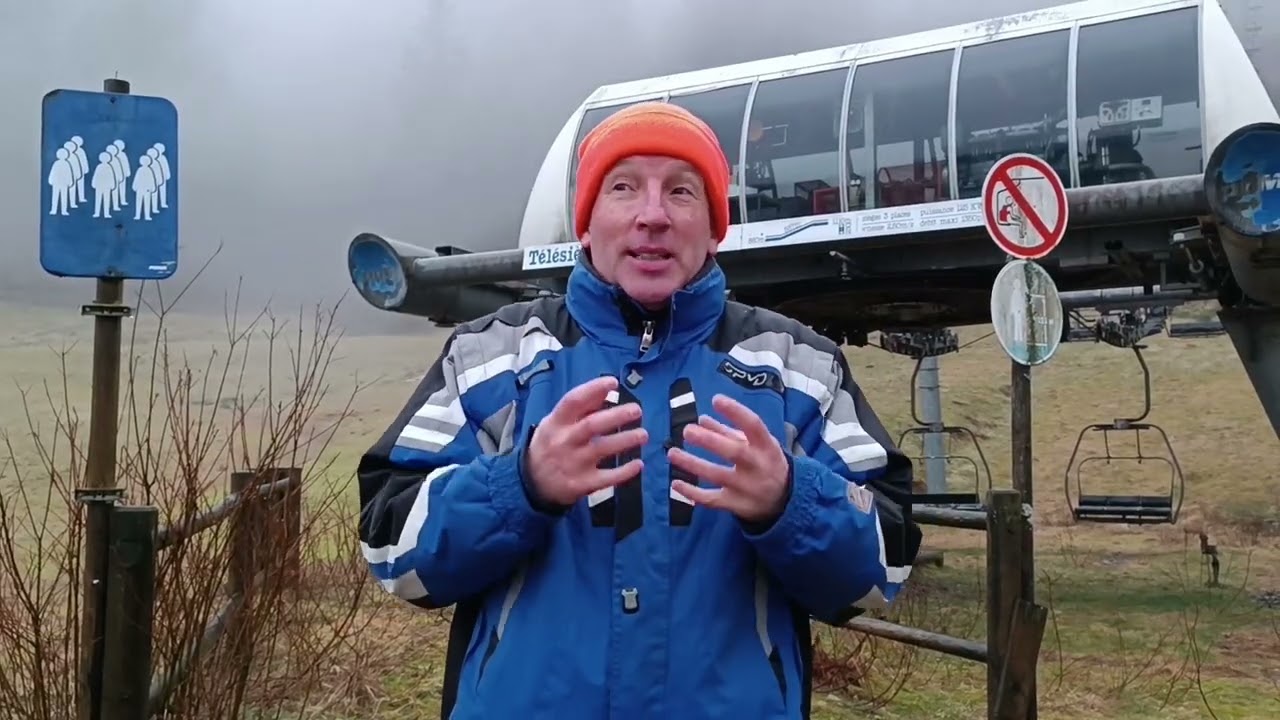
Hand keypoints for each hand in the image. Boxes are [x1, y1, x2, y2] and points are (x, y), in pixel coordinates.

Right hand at [526, 375, 646, 507]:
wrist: (532, 483)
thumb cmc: (550, 445)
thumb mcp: (557, 423)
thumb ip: (581, 408)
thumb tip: (606, 390)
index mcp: (556, 422)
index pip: (573, 401)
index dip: (593, 389)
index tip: (613, 382)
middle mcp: (564, 441)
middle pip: (592, 425)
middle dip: (616, 416)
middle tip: (637, 410)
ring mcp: (573, 464)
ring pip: (602, 449)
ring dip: (625, 440)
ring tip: (643, 434)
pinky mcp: (581, 484)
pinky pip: (606, 478)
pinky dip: (624, 472)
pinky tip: (638, 464)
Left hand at [667, 394, 789, 524]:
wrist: (784, 499)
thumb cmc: (765, 462)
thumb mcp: (755, 444)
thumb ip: (729, 431)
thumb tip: (701, 418)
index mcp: (766, 446)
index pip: (753, 425)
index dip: (735, 412)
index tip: (716, 399)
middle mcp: (758, 466)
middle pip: (734, 452)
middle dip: (709, 440)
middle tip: (686, 431)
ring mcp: (747, 487)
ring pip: (717, 475)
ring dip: (692, 464)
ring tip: (672, 453)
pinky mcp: (737, 505)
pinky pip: (712, 500)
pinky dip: (692, 493)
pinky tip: (676, 483)